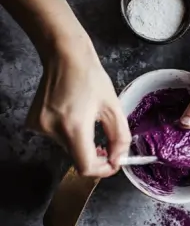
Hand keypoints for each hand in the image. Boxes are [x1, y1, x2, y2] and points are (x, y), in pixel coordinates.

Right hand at [26, 44, 130, 177]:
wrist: (64, 55)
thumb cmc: (91, 78)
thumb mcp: (114, 109)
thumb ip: (120, 139)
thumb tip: (117, 160)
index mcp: (74, 127)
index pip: (86, 167)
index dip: (102, 170)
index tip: (112, 162)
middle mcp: (52, 129)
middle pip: (78, 158)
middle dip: (94, 156)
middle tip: (106, 145)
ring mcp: (40, 126)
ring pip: (68, 149)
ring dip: (82, 143)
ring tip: (88, 123)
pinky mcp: (33, 122)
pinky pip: (57, 139)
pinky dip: (69, 135)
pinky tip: (73, 117)